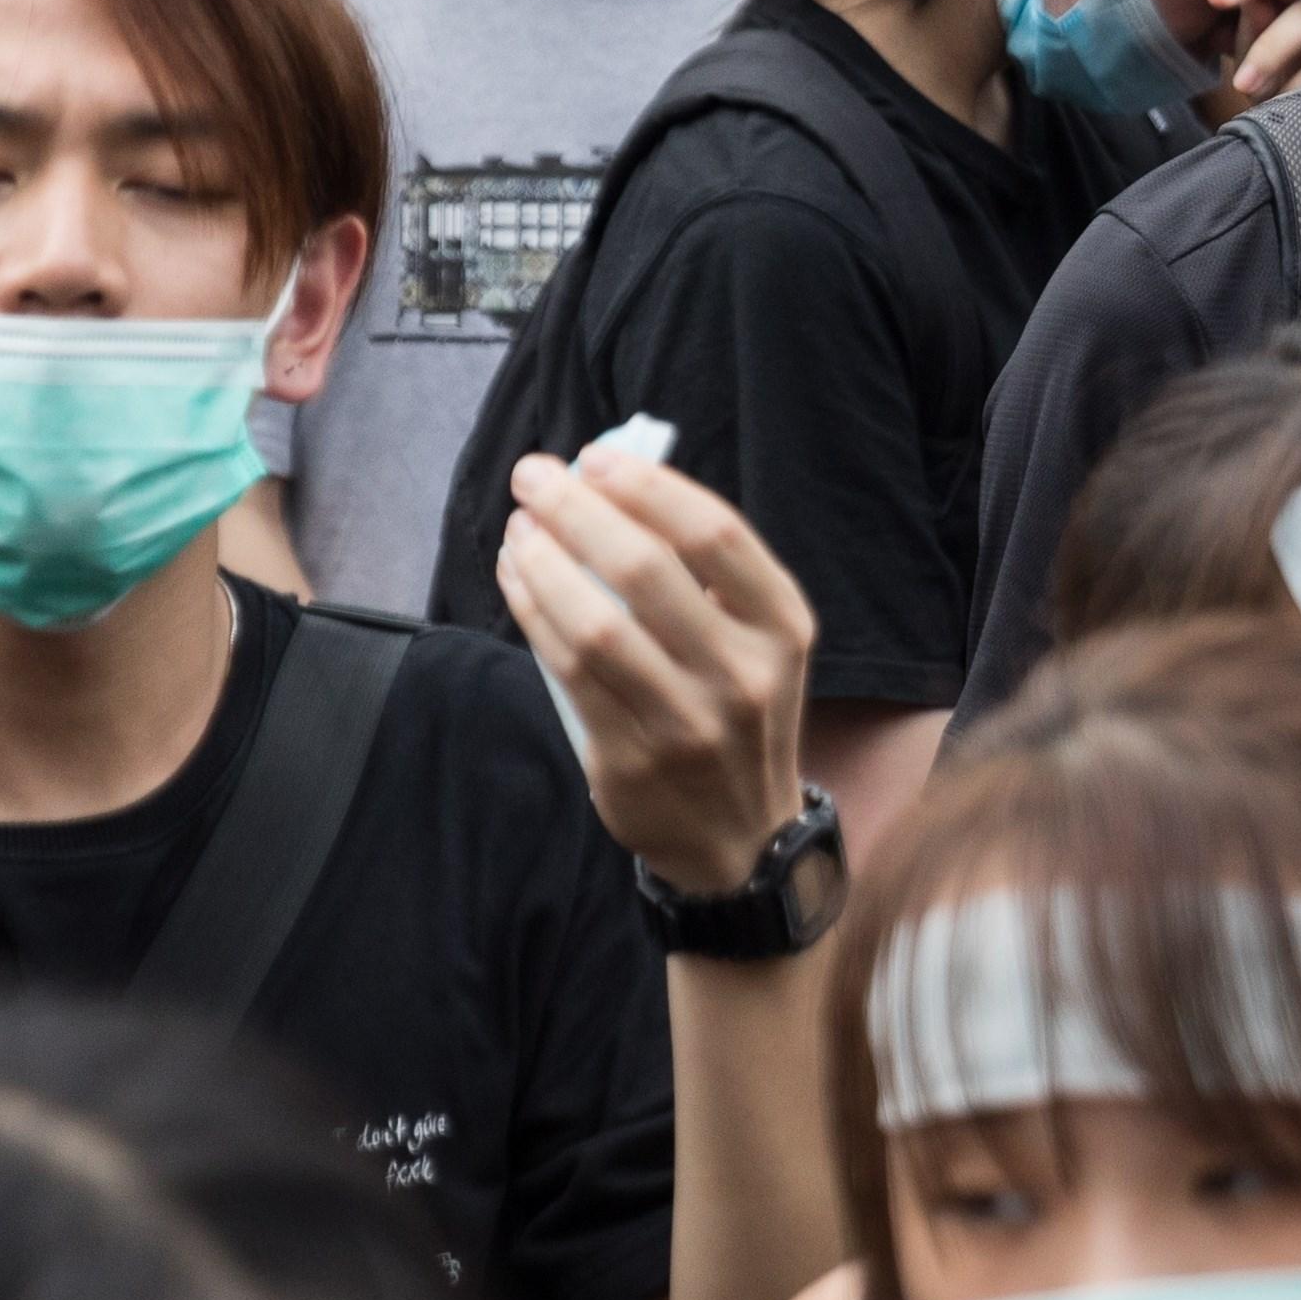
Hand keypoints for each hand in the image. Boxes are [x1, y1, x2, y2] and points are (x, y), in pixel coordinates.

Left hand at [497, 442, 818, 900]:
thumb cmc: (739, 714)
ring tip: (518, 530)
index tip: (595, 459)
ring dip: (542, 563)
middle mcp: (743, 674)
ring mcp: (686, 724)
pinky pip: (567, 674)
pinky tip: (518, 581)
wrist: (742, 840)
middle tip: (533, 476)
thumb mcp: (759, 644)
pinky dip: (534, 614)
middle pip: (645, 570)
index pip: (715, 534)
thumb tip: (612, 491)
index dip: (647, 487)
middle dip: (576, 511)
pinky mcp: (630, 762)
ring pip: (595, 625)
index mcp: (783, 627)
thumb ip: (706, 577)